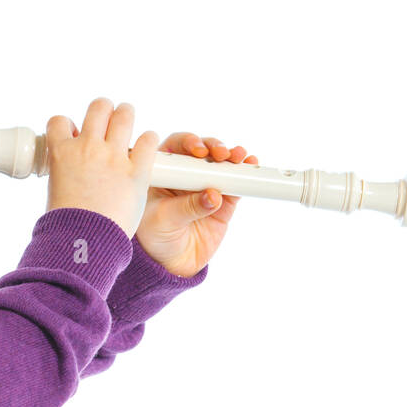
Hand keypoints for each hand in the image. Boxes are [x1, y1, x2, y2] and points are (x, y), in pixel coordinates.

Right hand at [45, 98, 158, 238]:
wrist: (83, 240)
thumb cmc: (67, 223)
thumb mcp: (56, 189)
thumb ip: (66, 171)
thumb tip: (72, 169)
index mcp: (61, 152)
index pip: (60, 121)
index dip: (68, 126)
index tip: (74, 134)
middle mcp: (87, 147)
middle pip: (98, 108)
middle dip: (103, 110)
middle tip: (108, 120)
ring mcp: (113, 157)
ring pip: (124, 115)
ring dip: (126, 115)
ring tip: (128, 120)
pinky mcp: (136, 170)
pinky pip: (147, 140)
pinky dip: (148, 140)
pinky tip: (146, 146)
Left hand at [134, 132, 258, 277]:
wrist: (173, 262)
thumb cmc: (156, 236)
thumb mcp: (165, 220)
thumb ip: (188, 207)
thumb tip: (213, 196)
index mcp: (164, 172)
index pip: (175, 148)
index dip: (188, 143)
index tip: (198, 151)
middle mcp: (185, 174)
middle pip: (202, 151)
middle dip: (214, 148)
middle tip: (222, 155)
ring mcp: (206, 185)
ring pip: (221, 164)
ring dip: (232, 158)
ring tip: (240, 159)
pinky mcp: (224, 200)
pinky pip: (235, 184)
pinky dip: (244, 175)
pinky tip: (251, 166)